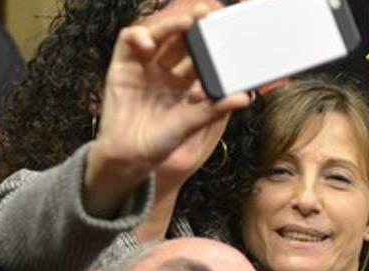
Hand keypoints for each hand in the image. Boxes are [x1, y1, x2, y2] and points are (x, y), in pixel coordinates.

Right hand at [91, 6, 249, 188]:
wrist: (129, 158)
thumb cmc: (160, 143)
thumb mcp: (191, 124)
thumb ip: (215, 108)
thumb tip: (245, 98)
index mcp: (185, 83)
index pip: (199, 55)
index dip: (209, 42)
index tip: (223, 30)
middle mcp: (165, 72)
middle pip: (179, 40)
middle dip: (192, 26)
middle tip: (205, 14)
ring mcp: (144, 68)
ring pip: (158, 37)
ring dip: (169, 26)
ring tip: (184, 23)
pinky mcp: (122, 67)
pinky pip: (128, 42)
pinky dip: (138, 37)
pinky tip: (149, 44)